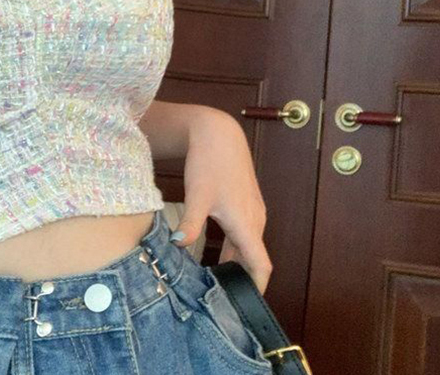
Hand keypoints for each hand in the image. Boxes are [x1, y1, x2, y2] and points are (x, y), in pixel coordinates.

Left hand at [169, 109, 272, 293]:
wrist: (218, 133)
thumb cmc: (209, 161)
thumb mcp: (197, 194)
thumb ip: (190, 223)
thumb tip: (178, 245)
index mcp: (246, 222)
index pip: (261, 265)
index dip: (256, 288)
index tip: (245, 306)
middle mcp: (255, 219)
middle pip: (254, 258)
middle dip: (241, 278)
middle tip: (221, 298)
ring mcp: (253, 209)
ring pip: (249, 244)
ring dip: (237, 261)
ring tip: (218, 279)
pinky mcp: (247, 202)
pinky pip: (246, 232)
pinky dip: (236, 246)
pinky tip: (218, 251)